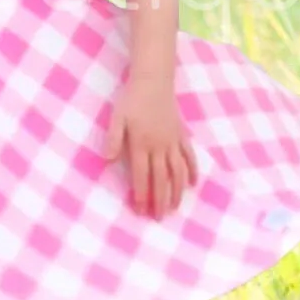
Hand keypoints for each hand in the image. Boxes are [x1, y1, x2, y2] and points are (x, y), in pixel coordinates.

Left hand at [103, 74, 198, 219]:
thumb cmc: (132, 100)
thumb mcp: (117, 118)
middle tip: (158, 218)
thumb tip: (107, 160)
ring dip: (177, 192)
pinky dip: (192, 171)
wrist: (154, 81)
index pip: (142, 176)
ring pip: (178, 172)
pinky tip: (192, 184)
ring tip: (174, 208)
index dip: (141, 195)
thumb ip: (113, 139)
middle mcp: (160, 146)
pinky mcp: (181, 135)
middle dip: (160, 200)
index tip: (140, 211)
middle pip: (162, 179)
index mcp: (142, 144)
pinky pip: (189, 156)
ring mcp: (173, 142)